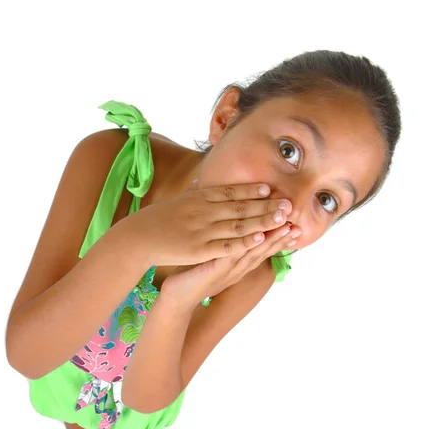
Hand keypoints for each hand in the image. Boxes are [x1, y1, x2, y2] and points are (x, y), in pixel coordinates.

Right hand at [127, 179, 296, 265]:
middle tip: (289, 202)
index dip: (252, 191)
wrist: (139, 237)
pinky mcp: (200, 249)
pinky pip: (227, 244)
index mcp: (200, 197)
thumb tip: (200, 180)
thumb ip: (194, 192)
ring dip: (263, 220)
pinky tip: (260, 238)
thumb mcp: (179, 200)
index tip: (270, 189)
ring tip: (283, 217)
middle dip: (266, 205)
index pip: (231, 192)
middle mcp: (204, 210)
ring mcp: (203, 230)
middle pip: (241, 206)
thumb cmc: (159, 219)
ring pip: (239, 224)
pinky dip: (245, 241)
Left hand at [159, 221, 300, 305]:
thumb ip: (223, 245)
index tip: (294, 226)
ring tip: (286, 227)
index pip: (261, 250)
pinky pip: (232, 255)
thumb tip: (230, 228)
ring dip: (270, 240)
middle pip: (262, 251)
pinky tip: (256, 235)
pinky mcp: (214, 270)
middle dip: (281, 238)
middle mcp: (236, 269)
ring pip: (252, 253)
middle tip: (298, 225)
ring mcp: (227, 271)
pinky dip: (245, 245)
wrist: (176, 298)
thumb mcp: (211, 258)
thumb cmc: (190, 275)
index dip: (278, 239)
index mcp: (237, 265)